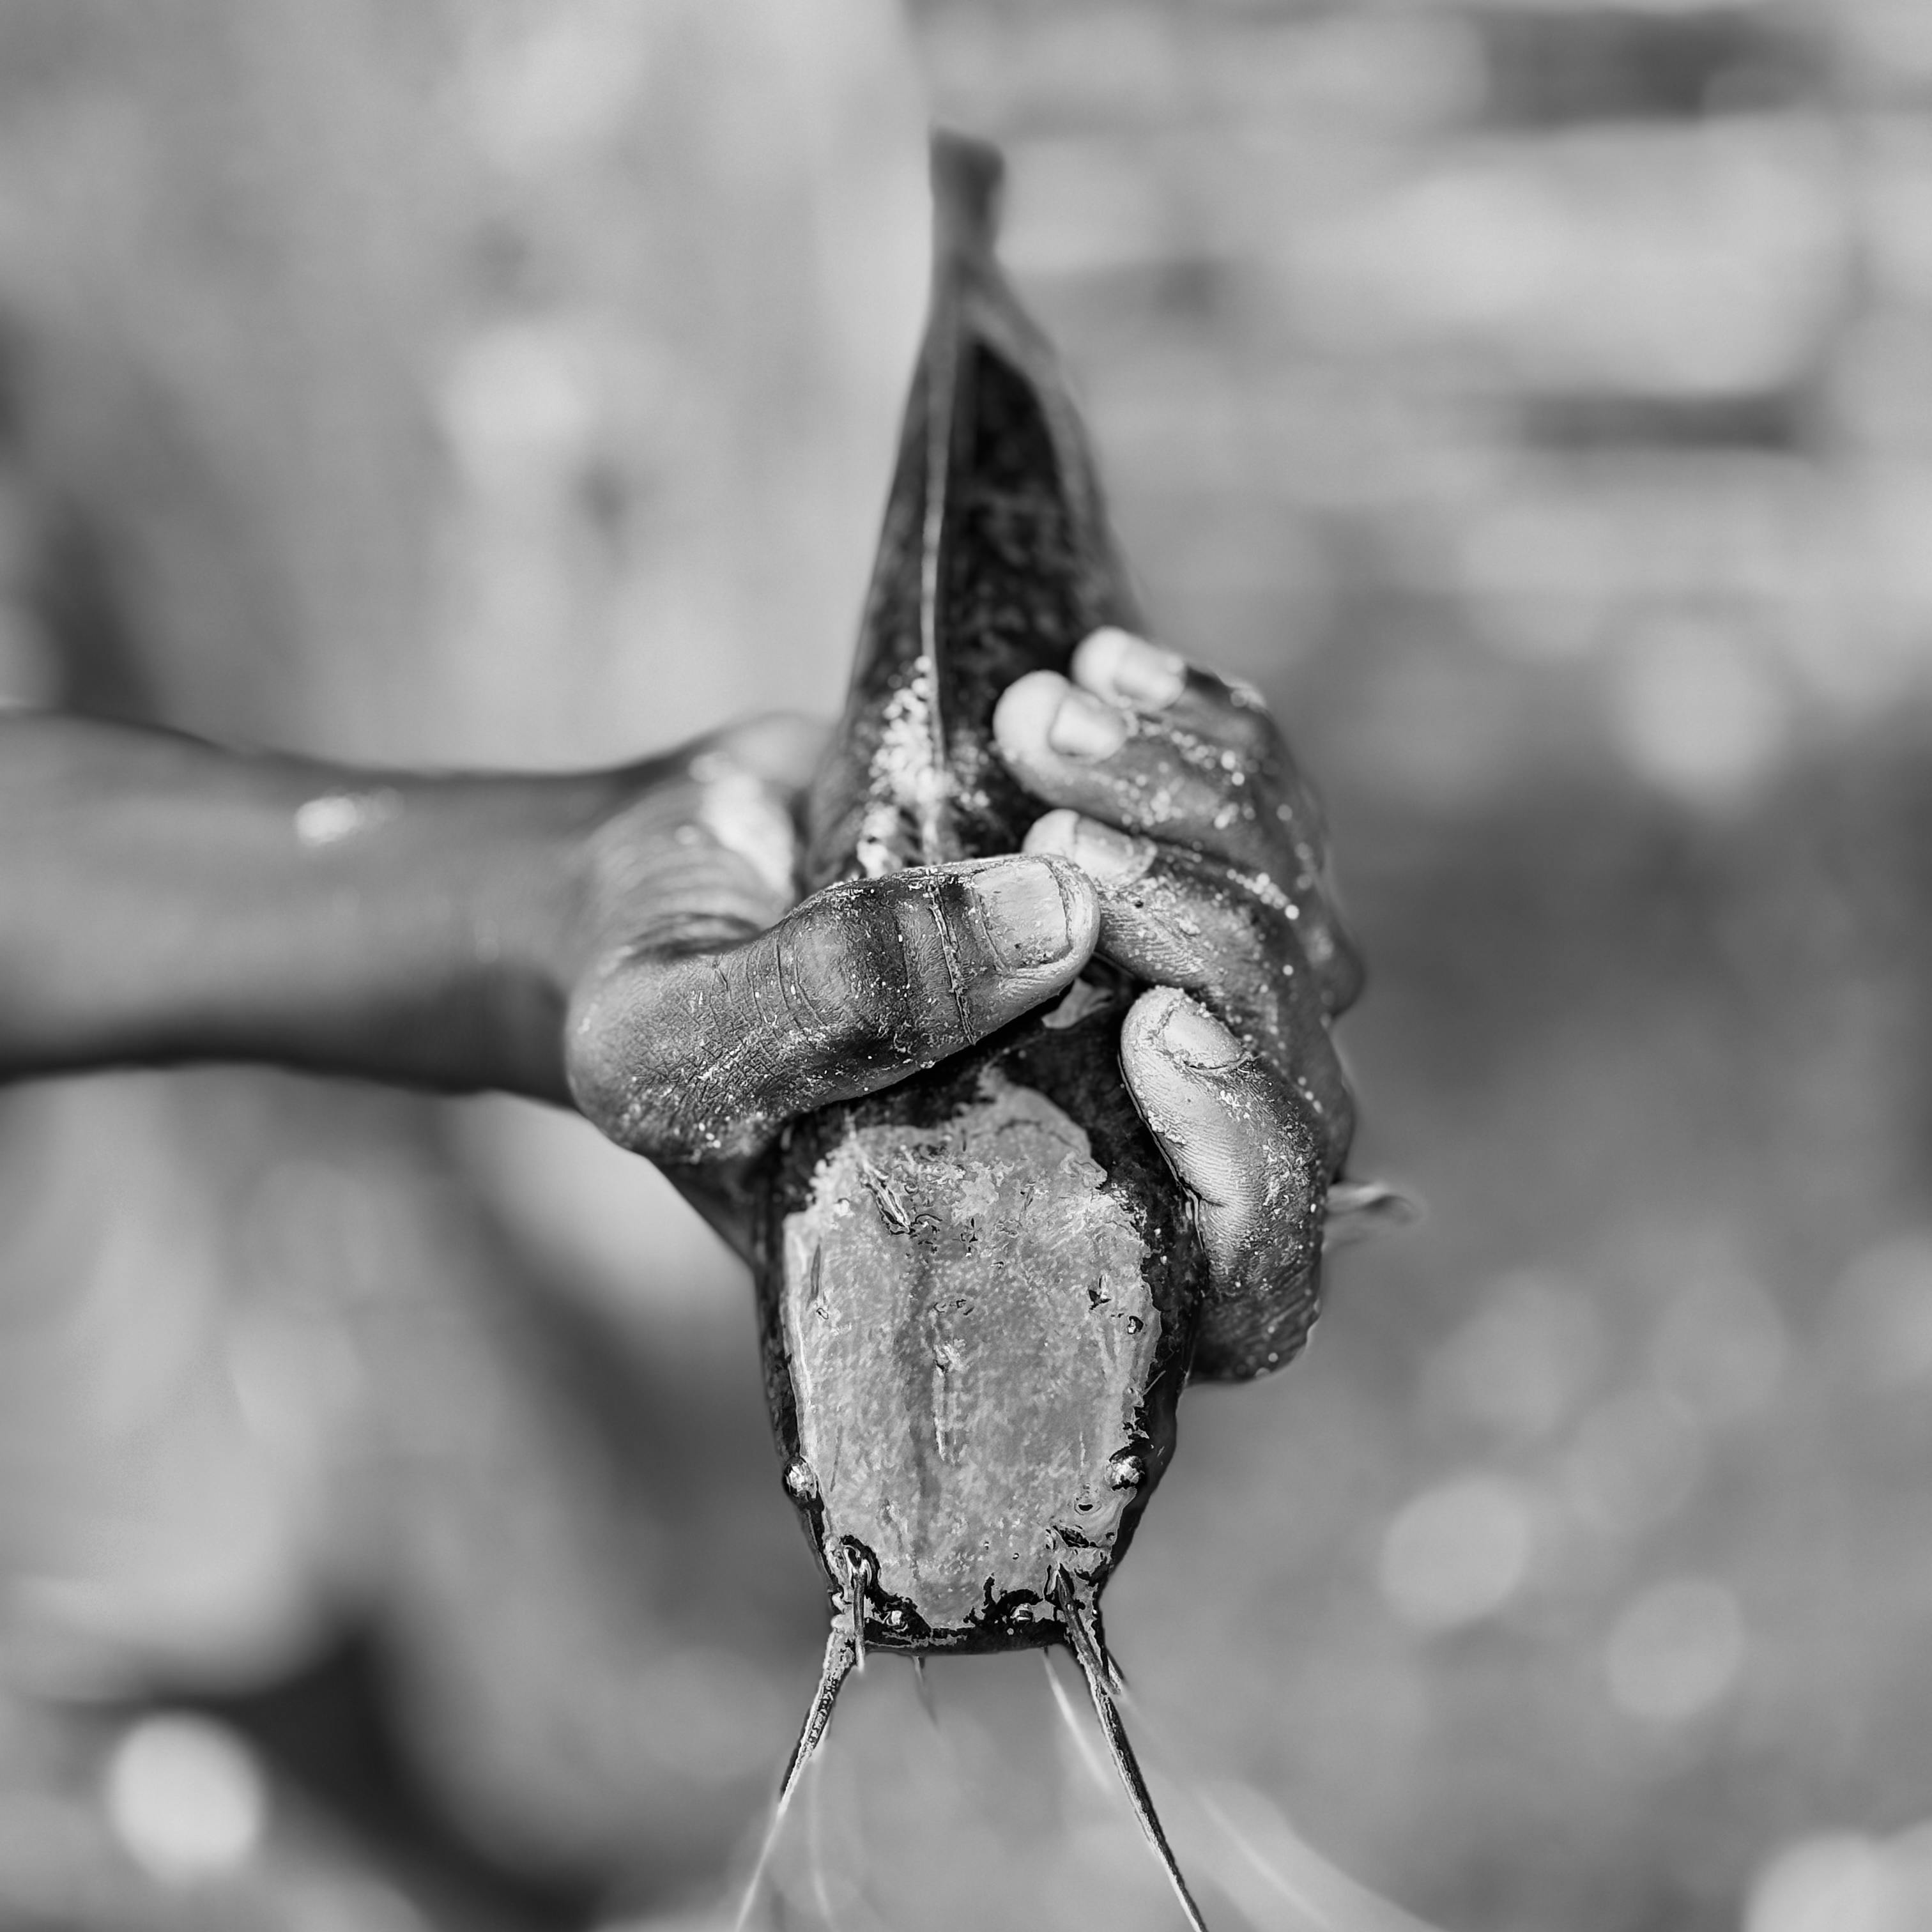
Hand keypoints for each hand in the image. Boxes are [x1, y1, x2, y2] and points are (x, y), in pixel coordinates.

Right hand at [566, 631, 1368, 1382]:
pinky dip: (1206, 732)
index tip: (1155, 1029)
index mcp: (1035, 1246)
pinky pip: (1265, 817)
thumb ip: (836, 1008)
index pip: (1247, 1284)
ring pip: (1299, 934)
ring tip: (1039, 716)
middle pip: (1301, 1088)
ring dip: (1202, 805)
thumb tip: (1054, 920)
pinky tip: (1100, 664)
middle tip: (1050, 829)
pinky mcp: (1161, 889)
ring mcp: (1160, 1015)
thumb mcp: (674, 1038)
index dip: (1253, 1174)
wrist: (649, 885)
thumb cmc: (645, 1002)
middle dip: (1208, 937)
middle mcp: (1126, 1149)